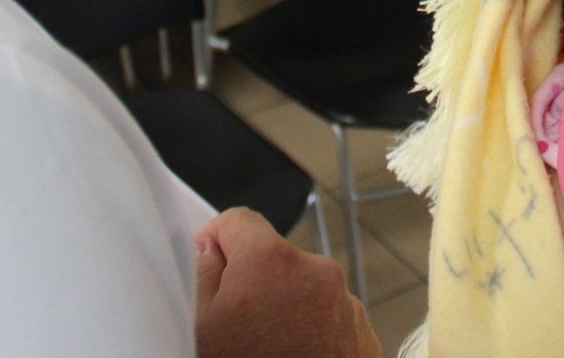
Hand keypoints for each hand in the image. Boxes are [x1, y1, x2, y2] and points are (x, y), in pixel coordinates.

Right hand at [194, 208, 379, 357]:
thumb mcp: (201, 329)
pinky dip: (311, 330)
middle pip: (273, 257)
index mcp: (270, 261)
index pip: (238, 220)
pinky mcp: (362, 331)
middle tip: (236, 325)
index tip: (209, 264)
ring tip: (268, 349)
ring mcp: (344, 302)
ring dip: (285, 307)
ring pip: (302, 288)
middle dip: (253, 282)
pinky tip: (294, 357)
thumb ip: (202, 275)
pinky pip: (328, 315)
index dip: (216, 241)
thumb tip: (211, 248)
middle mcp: (315, 271)